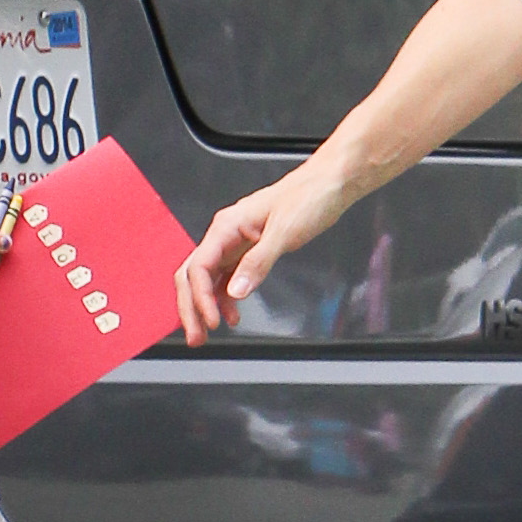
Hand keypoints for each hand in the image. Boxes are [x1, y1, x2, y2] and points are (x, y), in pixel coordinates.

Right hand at [178, 165, 349, 345]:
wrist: (329, 184)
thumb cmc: (309, 197)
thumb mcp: (284, 233)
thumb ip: (258, 262)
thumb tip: (235, 291)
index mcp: (226, 226)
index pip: (198, 267)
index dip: (200, 298)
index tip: (212, 322)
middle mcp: (226, 234)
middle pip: (194, 275)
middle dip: (191, 308)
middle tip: (196, 337)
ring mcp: (236, 242)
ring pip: (208, 279)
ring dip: (205, 306)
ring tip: (207, 332)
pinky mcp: (249, 248)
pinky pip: (227, 276)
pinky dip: (226, 297)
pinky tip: (233, 314)